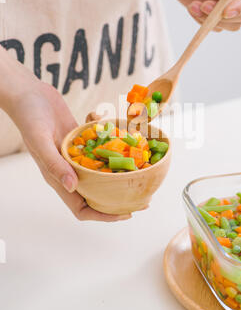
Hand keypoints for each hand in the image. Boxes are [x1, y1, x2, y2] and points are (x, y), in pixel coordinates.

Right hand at [8, 77, 130, 221]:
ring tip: (139, 162)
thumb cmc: (29, 118)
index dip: (103, 215)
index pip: (81, 209)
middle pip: (97, 193)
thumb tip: (73, 187)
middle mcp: (69, 170)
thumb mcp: (40, 141)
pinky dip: (107, 135)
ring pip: (101, 169)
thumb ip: (55, 164)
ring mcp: (76, 155)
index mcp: (58, 178)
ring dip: (118, 167)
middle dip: (119, 197)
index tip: (126, 213)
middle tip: (143, 195)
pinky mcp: (80, 139)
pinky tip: (107, 119)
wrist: (28, 94)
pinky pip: (99, 144)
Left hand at [155, 0, 240, 31]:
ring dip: (213, 21)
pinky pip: (215, 26)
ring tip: (194, 6)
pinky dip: (202, 22)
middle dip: (228, 17)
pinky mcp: (213, 12)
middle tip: (204, 6)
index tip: (226, 11)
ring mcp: (226, 2)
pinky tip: (191, 6)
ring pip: (233, 24)